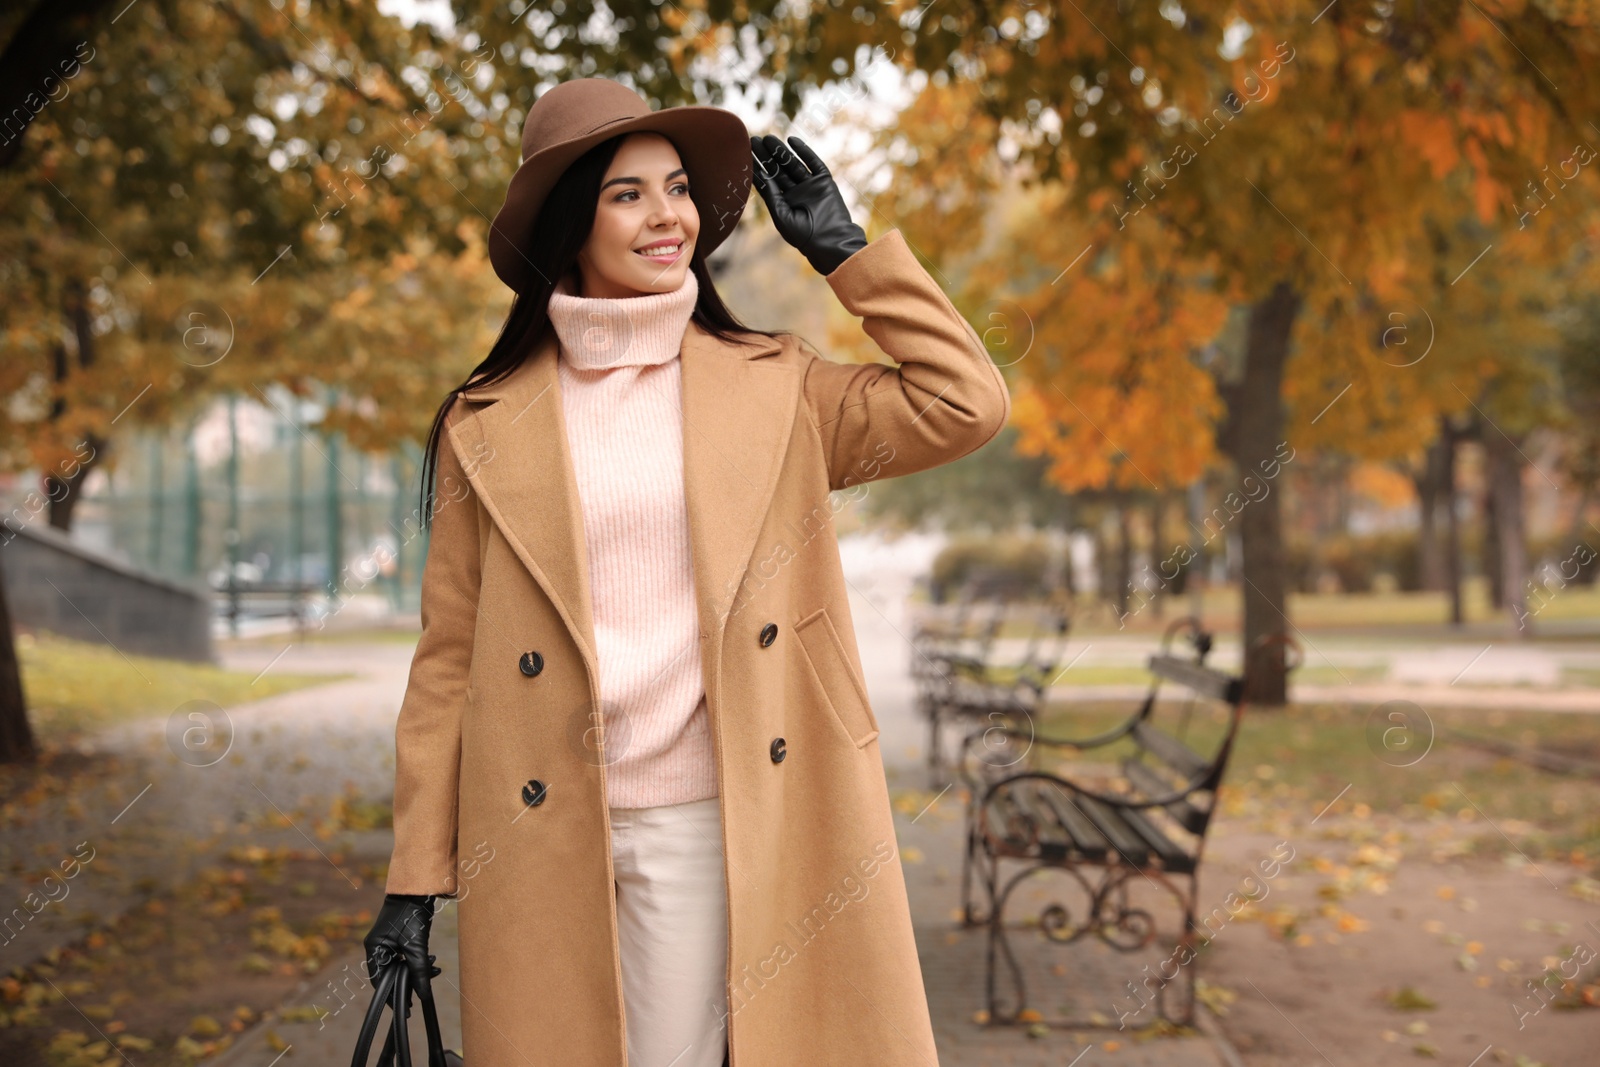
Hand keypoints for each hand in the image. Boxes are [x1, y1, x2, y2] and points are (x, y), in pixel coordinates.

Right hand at [363, 893, 439, 995]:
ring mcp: (388, 942)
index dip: (391, 995)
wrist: (418, 888)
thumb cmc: (412, 913)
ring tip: (433, 971)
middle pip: (391, 974)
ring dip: (416, 970)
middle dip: (408, 982)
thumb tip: (422, 994)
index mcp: (374, 949)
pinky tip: (431, 961)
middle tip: (422, 993)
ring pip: (401, 965)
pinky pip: (406, 956)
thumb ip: (419, 970)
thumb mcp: (416, 945)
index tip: (404, 1008)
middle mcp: (378, 947)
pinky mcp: (399, 937)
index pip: (379, 980)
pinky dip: (417, 961)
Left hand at [750, 134, 867, 275]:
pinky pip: (813, 163)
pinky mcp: (824, 181)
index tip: (745, 153)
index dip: (757, 167)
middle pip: (778, 170)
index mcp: (783, 203)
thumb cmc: (803, 235)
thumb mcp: (781, 215)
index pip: (768, 181)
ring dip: (781, 151)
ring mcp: (810, 186)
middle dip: (766, 155)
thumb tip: (760, 175)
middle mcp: (795, 193)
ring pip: (793, 164)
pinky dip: (804, 151)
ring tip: (768, 138)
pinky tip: (792, 140)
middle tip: (753, 140)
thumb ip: (771, 194)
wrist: (831, 240)